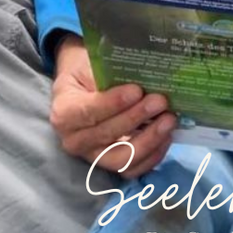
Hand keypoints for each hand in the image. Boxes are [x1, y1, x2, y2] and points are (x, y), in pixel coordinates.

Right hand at [49, 35, 174, 178]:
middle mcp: (74, 140)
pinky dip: (153, 154)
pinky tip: (167, 136)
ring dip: (149, 140)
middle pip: (107, 136)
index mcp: (64, 112)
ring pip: (121, 159)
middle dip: (137, 118)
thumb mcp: (90, 65)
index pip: (88, 112)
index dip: (114, 103)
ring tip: (169, 120)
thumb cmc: (87, 72)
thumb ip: (110, 73)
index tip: (137, 90)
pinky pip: (134, 168)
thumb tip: (142, 75)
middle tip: (160, 101)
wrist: (83, 86)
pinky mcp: (112, 163)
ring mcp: (93, 156)